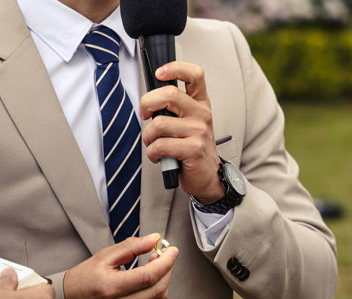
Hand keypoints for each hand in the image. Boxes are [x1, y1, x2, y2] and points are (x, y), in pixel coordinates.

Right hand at [63, 233, 178, 298]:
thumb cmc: (82, 279)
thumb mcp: (103, 257)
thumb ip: (130, 247)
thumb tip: (153, 239)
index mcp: (111, 288)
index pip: (148, 276)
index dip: (165, 262)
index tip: (172, 250)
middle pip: (158, 289)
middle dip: (168, 269)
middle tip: (165, 255)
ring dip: (164, 279)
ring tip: (156, 265)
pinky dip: (156, 290)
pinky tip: (149, 279)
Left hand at [140, 61, 223, 203]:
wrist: (208, 176)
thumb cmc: (191, 148)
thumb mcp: (188, 124)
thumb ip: (173, 109)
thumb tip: (148, 101)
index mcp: (201, 103)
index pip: (195, 75)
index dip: (175, 68)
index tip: (159, 73)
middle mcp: (202, 114)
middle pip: (169, 94)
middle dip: (147, 103)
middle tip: (144, 115)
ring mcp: (199, 131)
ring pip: (159, 124)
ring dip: (148, 136)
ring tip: (153, 144)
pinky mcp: (193, 149)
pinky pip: (161, 145)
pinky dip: (152, 153)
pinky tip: (158, 157)